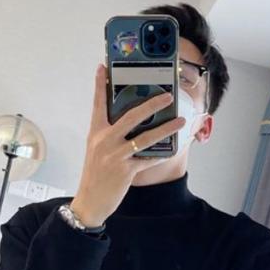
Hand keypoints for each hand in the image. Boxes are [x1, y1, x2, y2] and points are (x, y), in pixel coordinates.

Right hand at [69, 63, 185, 227]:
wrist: (90, 202)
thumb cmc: (95, 175)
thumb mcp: (96, 150)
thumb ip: (108, 134)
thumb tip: (129, 122)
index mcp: (96, 133)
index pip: (98, 105)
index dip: (100, 85)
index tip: (103, 68)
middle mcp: (105, 141)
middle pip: (131, 116)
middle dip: (151, 104)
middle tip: (166, 96)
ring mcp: (116, 156)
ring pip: (145, 137)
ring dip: (166, 128)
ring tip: (180, 121)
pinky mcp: (126, 171)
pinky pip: (148, 159)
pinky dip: (160, 154)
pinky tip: (172, 148)